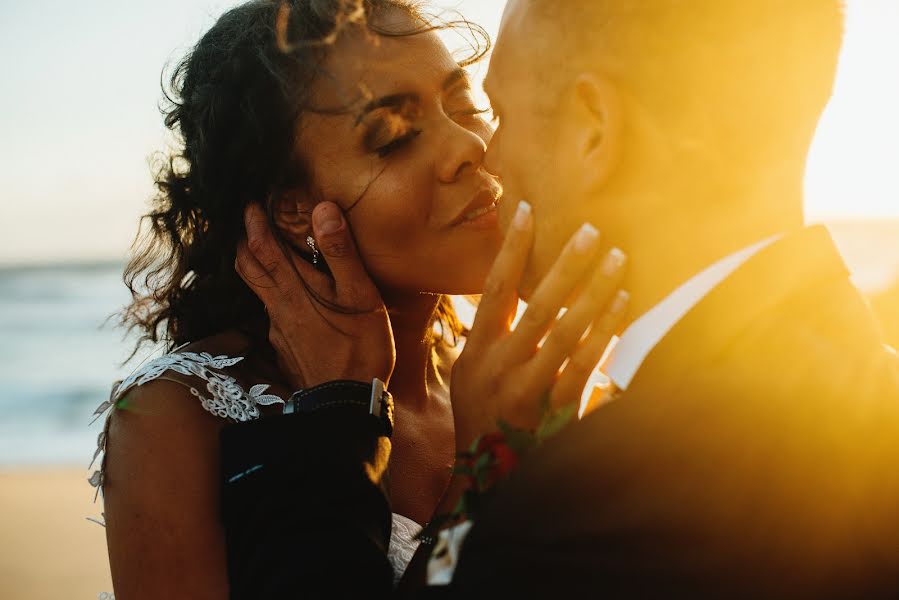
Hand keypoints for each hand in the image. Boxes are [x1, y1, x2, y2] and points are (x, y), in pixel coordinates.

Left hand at [236, 202, 394, 389]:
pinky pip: (272, 314)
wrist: (345, 403)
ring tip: (267, 255)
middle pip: (248, 268)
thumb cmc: (359, 348)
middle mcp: (279, 307)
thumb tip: (323, 209)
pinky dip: (274, 297)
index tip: (251, 203)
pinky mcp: (285, 348)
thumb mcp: (360, 296)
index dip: (254, 223)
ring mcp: (280, 330)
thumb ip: (340, 253)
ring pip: (258, 292)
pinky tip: (293, 301)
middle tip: (249, 224)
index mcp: (295, 290)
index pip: (263, 248)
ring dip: (257, 268)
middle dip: (244, 242)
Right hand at [450, 201, 628, 449]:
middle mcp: (500, 364)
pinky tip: (620, 302)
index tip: (525, 210)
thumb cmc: (482, 411)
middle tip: (590, 231)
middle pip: (537, 305)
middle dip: (566, 265)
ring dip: (593, 291)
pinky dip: (604, 330)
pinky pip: (584, 361)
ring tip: (616, 259)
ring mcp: (528, 386)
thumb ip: (491, 333)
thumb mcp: (470, 371)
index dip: (510, 249)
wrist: (489, 471)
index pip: (495, 288)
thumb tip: (515, 287)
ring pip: (565, 330)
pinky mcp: (555, 406)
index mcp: (478, 349)